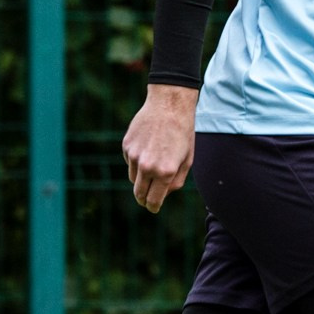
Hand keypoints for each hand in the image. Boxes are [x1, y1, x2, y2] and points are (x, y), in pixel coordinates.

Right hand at [123, 84, 197, 212]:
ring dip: (141, 177)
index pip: (153, 200)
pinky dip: (136, 160)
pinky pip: (129, 161)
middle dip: (143, 199)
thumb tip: (162, 194)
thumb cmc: (182, 133)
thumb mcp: (187, 160)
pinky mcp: (126, 146)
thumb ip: (175, 182)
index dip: (153, 207)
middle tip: (146, 200)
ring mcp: (134, 156)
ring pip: (133, 178)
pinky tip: (147, 147)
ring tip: (152, 165)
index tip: (153, 208)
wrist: (169, 105)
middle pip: (139, 193)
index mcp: (165, 172)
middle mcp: (147, 166)